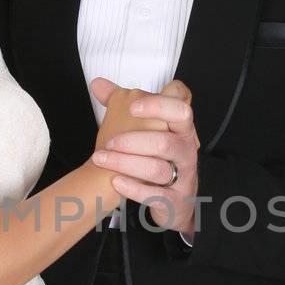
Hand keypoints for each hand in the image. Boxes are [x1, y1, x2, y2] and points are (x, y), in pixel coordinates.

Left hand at [89, 79, 200, 234]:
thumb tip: (98, 84)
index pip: (180, 109)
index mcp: (181, 129)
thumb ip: (122, 105)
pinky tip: (116, 181)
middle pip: (165, 141)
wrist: (176, 199)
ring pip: (157, 168)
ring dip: (126, 163)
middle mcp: (186, 151)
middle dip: (133, 141)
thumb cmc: (161, 159)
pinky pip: (155, 195)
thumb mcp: (148, 131)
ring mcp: (183, 176)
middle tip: (110, 141)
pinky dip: (133, 188)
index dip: (157, 105)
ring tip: (102, 159)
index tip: (132, 107)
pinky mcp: (174, 200)